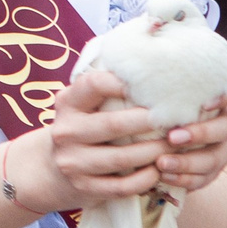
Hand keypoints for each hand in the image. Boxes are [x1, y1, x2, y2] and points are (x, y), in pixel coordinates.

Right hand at [14, 69, 226, 211]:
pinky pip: (122, 186)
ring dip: (154, 151)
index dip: (121, 82)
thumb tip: (150, 39)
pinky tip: (159, 169)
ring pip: (121, 158)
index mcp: (67, 103)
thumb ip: (107, 83)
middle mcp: (65, 132)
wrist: (49, 170)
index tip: (151, 82)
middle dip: (149, 121)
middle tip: (177, 116)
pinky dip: (145, 178)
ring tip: (176, 143)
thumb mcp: (82, 103)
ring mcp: (73, 162)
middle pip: (113, 124)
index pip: (93, 85)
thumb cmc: (81, 127)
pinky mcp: (84, 188)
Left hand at [154, 71, 226, 196]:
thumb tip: (137, 51)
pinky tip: (163, 176)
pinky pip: (204, 178)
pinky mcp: (212, 170)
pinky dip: (183, 179)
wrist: (149, 138)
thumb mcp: (154, 86)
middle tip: (172, 137)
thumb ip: (154, 71)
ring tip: (161, 163)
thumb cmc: (153, 103)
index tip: (204, 103)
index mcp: (216, 94)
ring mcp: (221, 147)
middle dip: (201, 133)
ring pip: (216, 156)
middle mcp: (224, 120)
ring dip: (188, 161)